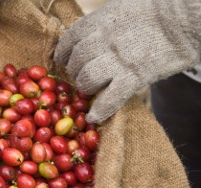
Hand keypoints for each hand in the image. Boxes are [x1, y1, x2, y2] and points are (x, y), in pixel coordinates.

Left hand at [54, 0, 200, 122]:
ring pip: (87, 79)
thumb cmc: (158, 9)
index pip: (70, 39)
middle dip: (75, 71)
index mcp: (101, 21)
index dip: (63, 52)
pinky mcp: (134, 77)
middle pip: (76, 61)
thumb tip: (89, 38)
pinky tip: (94, 116)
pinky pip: (111, 98)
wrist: (185, 18)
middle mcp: (104, 40)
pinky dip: (100, 109)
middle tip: (80, 76)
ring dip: (85, 87)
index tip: (62, 59)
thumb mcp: (122, 9)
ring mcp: (118, 60)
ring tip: (90, 89)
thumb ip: (104, 24)